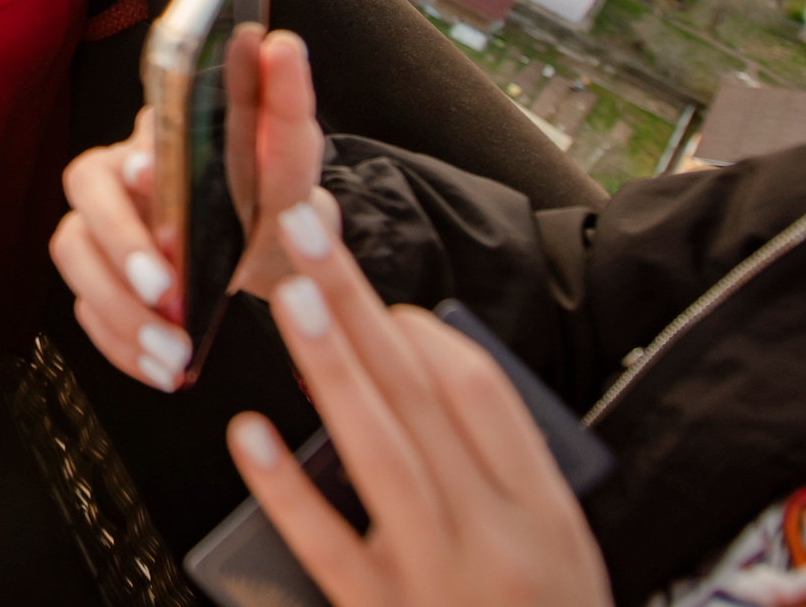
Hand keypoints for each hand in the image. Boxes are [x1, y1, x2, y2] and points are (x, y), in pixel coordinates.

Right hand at [49, 26, 327, 389]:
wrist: (274, 243)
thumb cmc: (272, 186)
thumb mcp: (290, 147)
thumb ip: (285, 101)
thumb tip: (281, 45)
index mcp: (149, 142)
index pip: (118, 149)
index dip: (127, 171)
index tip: (148, 179)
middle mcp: (111, 183)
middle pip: (80, 214)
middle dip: (118, 258)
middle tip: (166, 294)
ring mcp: (99, 235)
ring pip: (74, 266)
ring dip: (118, 313)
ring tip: (174, 353)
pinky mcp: (101, 283)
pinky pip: (88, 315)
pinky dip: (123, 346)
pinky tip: (165, 370)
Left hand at [227, 202, 611, 606]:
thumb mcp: (557, 547)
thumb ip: (503, 466)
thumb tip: (423, 362)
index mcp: (543, 514)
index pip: (482, 396)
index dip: (424, 335)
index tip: (381, 301)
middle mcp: (494, 541)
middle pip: (418, 397)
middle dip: (357, 305)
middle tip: (305, 232)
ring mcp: (434, 582)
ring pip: (377, 453)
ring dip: (331, 368)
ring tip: (292, 298)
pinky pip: (325, 548)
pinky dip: (285, 488)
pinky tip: (248, 434)